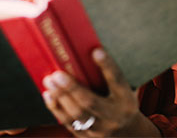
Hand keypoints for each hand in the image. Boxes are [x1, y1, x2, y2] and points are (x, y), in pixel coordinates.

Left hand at [41, 48, 159, 136]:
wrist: (127, 134)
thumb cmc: (120, 103)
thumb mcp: (122, 90)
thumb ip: (107, 74)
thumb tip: (88, 48)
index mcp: (126, 99)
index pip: (117, 80)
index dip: (107, 65)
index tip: (96, 51)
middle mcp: (114, 117)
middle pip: (90, 102)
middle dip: (72, 88)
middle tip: (57, 74)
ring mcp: (100, 130)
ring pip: (77, 115)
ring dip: (60, 97)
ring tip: (49, 81)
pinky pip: (69, 124)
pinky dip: (57, 109)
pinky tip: (48, 95)